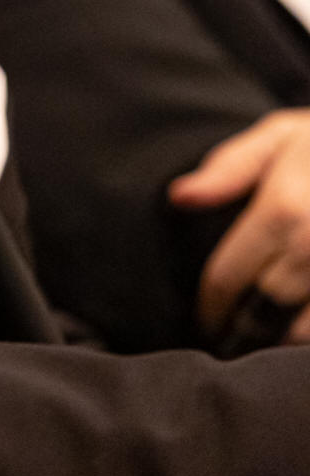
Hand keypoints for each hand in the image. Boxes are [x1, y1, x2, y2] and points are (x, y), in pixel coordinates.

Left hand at [168, 109, 309, 344]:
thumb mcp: (280, 136)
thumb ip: (228, 168)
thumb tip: (179, 197)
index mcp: (284, 209)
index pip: (227, 278)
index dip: (209, 305)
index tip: (204, 317)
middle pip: (262, 312)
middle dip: (240, 328)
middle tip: (228, 335)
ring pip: (300, 333)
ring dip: (279, 339)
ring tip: (263, 338)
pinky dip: (307, 333)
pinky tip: (294, 326)